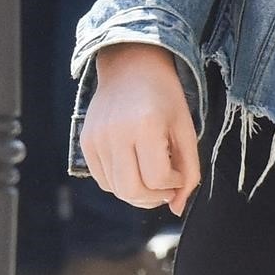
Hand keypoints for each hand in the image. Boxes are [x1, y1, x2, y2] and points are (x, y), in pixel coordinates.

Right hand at [80, 42, 201, 216]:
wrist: (130, 66)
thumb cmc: (164, 97)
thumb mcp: (185, 128)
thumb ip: (188, 170)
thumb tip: (177, 208)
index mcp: (145, 124)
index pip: (157, 177)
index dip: (173, 184)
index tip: (179, 173)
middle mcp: (115, 132)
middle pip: (132, 190)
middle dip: (154, 197)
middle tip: (165, 188)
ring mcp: (96, 138)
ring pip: (116, 189)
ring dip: (138, 193)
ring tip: (150, 177)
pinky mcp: (85, 142)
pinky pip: (103, 180)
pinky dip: (120, 183)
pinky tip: (133, 168)